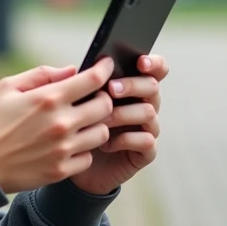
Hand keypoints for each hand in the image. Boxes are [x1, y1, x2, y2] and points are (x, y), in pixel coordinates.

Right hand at [0, 58, 115, 193]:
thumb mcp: (7, 87)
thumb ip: (42, 74)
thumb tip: (72, 70)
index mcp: (48, 98)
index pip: (92, 79)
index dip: (104, 69)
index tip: (106, 66)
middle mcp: (60, 123)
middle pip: (105, 107)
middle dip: (102, 99)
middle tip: (92, 99)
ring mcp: (63, 149)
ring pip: (102, 133)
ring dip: (95, 126)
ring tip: (81, 124)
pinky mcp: (61, 170)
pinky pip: (89, 157)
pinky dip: (83, 150)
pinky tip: (69, 146)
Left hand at [68, 55, 167, 195]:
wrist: (73, 164)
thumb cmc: (73, 126)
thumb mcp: (72, 102)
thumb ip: (75, 84)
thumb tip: (75, 68)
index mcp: (131, 87)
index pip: (154, 69)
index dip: (153, 63)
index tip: (139, 62)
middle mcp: (144, 105)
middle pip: (152, 87)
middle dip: (132, 85)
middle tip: (111, 89)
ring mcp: (147, 129)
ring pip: (149, 112)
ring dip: (123, 113)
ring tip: (100, 120)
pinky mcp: (145, 152)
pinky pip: (146, 140)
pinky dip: (126, 140)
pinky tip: (106, 144)